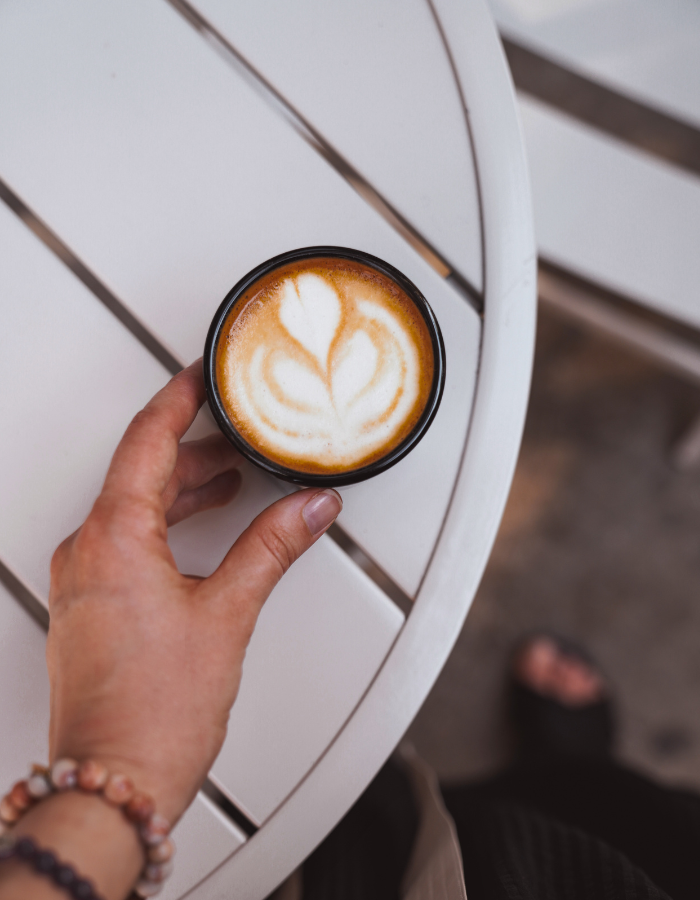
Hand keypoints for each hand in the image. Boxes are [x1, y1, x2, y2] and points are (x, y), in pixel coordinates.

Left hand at [46, 359, 341, 823]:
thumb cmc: (154, 713)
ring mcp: (83, 582)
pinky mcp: (89, 607)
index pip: (145, 441)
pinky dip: (164, 525)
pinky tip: (200, 533)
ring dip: (180, 488)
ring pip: (132, 508)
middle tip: (235, 432)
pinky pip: (124, 542)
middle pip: (140, 473)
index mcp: (113, 538)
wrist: (114, 784)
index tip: (200, 374)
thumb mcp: (228, 614)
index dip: (178, 399)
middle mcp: (87, 553)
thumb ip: (272, 548)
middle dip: (191, 448)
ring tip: (227, 479)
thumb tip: (308, 509)